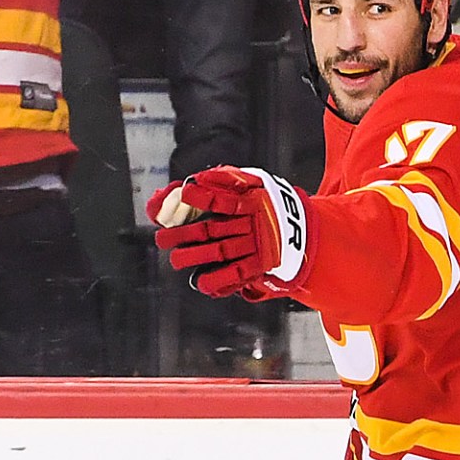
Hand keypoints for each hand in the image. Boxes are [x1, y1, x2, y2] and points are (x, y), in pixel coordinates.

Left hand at [151, 166, 297, 298]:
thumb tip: (198, 179)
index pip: (222, 199)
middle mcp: (251, 223)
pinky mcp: (260, 264)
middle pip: (212, 229)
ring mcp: (255, 245)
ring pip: (220, 252)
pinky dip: (218, 279)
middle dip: (184, 234)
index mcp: (249, 200)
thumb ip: (226, 178)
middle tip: (162, 239)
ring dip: (195, 257)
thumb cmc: (262, 199)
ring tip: (176, 260)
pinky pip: (237, 274)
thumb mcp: (251, 182)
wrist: (296, 223)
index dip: (201, 197)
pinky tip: (200, 282)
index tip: (184, 193)